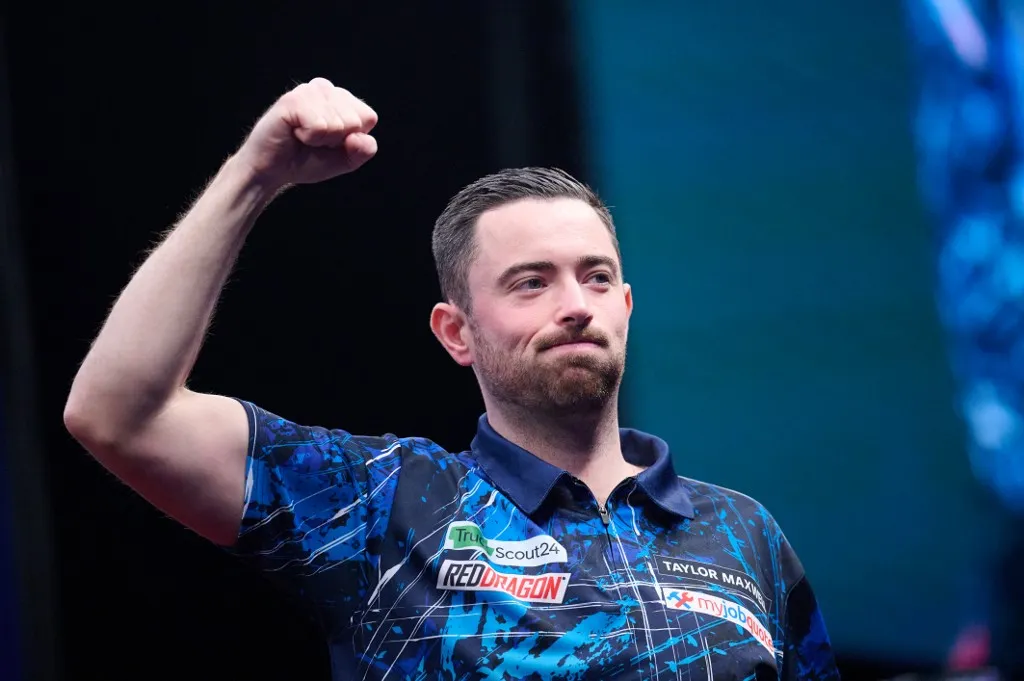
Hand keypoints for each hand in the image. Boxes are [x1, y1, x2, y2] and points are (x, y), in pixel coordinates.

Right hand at [236, 78, 377, 188]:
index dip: (352, 139)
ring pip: (338, 124)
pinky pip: (319, 126)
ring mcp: (308, 91)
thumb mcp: (344, 160)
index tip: (330, 142)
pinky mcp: (293, 99)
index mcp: (341, 99)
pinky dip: (309, 138)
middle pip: (355, 121)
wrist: (272, 170)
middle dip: (336, 141)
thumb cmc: (306, 161)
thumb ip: (363, 151)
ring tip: (303, 136)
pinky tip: (294, 132)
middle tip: (313, 141)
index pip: (368, 117)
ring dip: (321, 140)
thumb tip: (361, 138)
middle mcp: (326, 89)